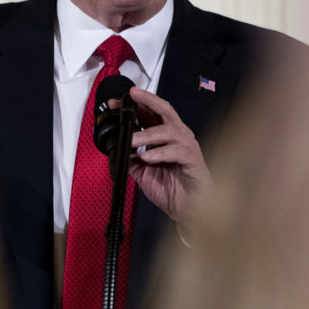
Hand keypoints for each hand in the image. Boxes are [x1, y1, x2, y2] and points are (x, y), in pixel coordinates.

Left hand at [123, 87, 211, 220]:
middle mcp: (177, 136)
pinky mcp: (193, 160)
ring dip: (148, 133)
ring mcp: (186, 146)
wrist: (187, 210)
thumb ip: (130, 159)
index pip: (149, 114)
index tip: (115, 103)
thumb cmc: (171, 189)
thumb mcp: (143, 172)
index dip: (133, 106)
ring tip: (133, 139)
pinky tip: (147, 157)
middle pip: (164, 110)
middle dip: (147, 101)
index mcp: (165, 136)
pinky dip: (160, 153)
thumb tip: (116, 149)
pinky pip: (176, 151)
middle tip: (131, 98)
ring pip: (168, 130)